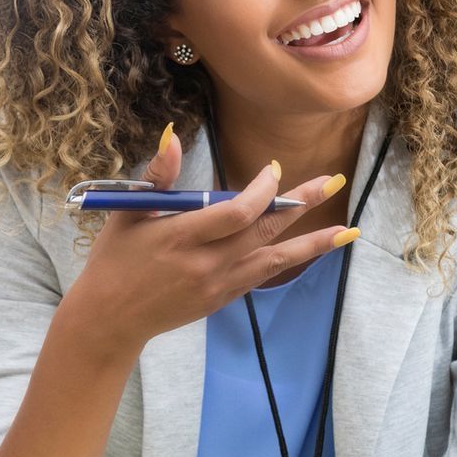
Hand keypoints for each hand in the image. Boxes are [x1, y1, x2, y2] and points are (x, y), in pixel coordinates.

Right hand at [60, 126, 352, 355]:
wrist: (109, 319)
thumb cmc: (114, 260)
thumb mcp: (128, 213)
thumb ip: (157, 176)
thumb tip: (174, 136)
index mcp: (180, 236)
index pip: (236, 211)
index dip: (262, 190)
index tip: (274, 170)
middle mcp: (205, 263)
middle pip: (264, 231)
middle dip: (301, 204)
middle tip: (334, 181)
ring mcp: (217, 285)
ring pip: (275, 260)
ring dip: (312, 243)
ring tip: (347, 232)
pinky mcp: (221, 299)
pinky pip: (262, 275)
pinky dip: (288, 261)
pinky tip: (311, 250)